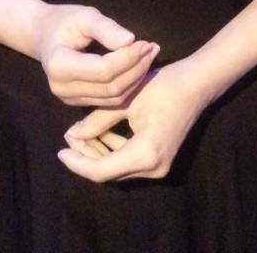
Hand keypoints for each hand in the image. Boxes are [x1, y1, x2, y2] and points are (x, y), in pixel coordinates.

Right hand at [36, 3, 159, 106]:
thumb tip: (131, 40)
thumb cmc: (64, 21)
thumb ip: (107, 29)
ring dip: (136, 78)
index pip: (102, 70)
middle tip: (152, 48)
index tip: (146, 43)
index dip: (128, 58)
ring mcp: (69, 99)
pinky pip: (110, 100)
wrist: (44, 35)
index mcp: (59, 65)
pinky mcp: (79, 102)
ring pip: (113, 97)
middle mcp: (62, 88)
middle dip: (136, 69)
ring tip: (149, 55)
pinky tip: (139, 67)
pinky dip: (128, 85)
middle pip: (110, 87)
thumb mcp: (84, 16)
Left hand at [57, 60, 206, 181]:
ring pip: (118, 167)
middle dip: (86, 156)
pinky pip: (129, 161)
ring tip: (80, 132)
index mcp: (145, 154)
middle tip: (68, 136)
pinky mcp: (160, 159)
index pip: (101, 171)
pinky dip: (113, 149)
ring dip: (98, 152)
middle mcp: (153, 168)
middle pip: (109, 172)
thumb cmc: (164, 86)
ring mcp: (158, 166)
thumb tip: (72, 134)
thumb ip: (97, 121)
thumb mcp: (125, 100)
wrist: (197, 83)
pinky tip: (101, 132)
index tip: (59, 150)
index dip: (77, 163)